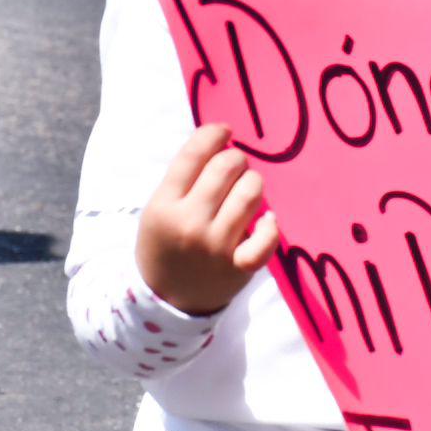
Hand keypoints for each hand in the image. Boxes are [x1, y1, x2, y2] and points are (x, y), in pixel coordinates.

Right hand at [136, 124, 280, 315]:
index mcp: (164, 204)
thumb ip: (184, 178)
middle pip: (226, 168)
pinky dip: (271, 226)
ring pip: (250, 193)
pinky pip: (267, 238)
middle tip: (234, 167)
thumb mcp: (158, 208)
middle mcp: (189, 223)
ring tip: (247, 191)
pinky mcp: (239, 267)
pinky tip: (266, 221)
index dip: (214, 134)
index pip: (194, 154)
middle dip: (235, 160)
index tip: (224, 131)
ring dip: (253, 184)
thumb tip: (221, 139)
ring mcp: (215, 246)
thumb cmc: (166, 243)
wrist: (166, 299)